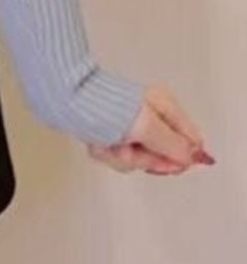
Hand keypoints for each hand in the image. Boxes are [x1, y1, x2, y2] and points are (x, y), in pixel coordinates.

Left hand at [87, 81, 214, 175]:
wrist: (69, 101)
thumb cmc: (104, 106)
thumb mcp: (147, 127)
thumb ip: (174, 144)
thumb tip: (194, 156)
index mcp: (165, 107)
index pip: (190, 143)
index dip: (178, 159)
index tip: (162, 162)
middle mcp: (151, 116)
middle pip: (162, 157)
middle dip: (141, 158)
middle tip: (129, 148)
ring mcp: (132, 126)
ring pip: (138, 160)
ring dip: (120, 157)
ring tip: (110, 143)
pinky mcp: (115, 134)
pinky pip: (118, 156)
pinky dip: (107, 153)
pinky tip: (100, 143)